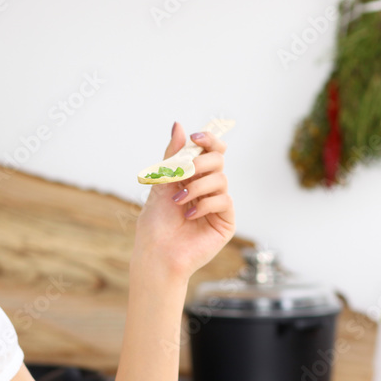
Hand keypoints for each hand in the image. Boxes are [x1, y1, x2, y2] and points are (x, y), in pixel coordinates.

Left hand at [132, 122, 234, 281]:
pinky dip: (205, 204)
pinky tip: (189, 215)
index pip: (210, 151)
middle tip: (181, 175)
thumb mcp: (161, 183)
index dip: (207, 140)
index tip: (194, 139)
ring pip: (220, 179)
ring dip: (196, 186)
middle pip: (218, 160)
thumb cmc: (155, 224)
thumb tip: (178, 125)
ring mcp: (218, 206)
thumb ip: (173, 156)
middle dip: (199, 163)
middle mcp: (208, 189)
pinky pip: (224, 200)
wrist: (156, 254)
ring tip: (178, 201)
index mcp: (193, 178)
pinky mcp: (225, 222)